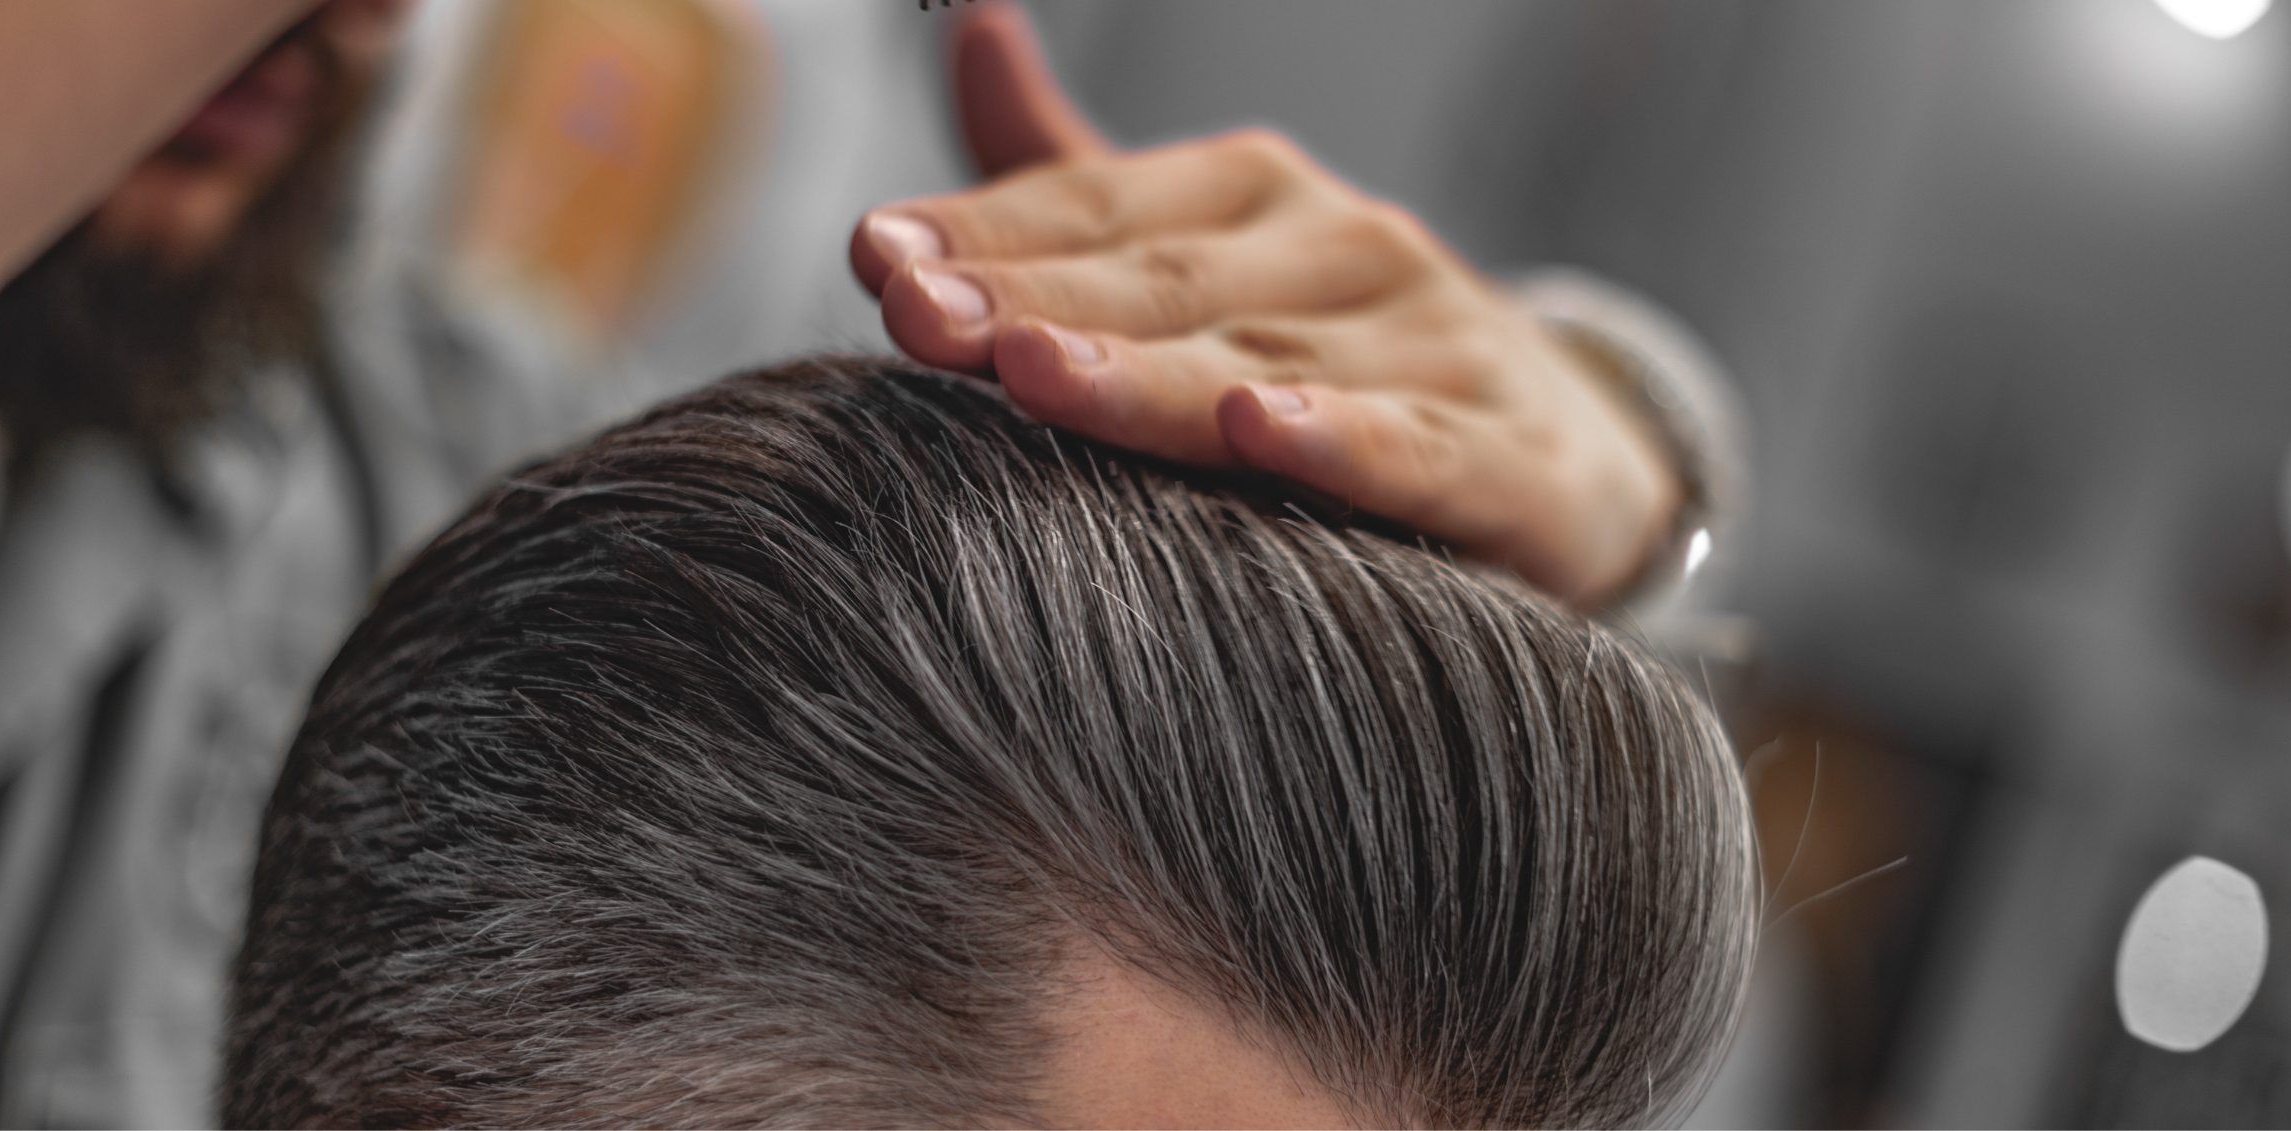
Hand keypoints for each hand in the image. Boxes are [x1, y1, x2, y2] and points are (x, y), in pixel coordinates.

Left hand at [850, 5, 1681, 606]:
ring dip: (1146, 372)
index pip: (1097, 209)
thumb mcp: (1211, 263)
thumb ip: (1080, 180)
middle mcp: (1342, 246)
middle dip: (1032, 298)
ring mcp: (1433, 342)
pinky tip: (1268, 429)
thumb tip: (972, 25)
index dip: (986, 230)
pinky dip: (1345, 440)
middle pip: (1165, 283)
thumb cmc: (1346, 358)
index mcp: (1254, 198)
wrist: (1571, 457)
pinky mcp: (1510, 455)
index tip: (874, 259)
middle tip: (915, 315)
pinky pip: (1419, 450)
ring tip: (1032, 372)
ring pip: (1268, 362)